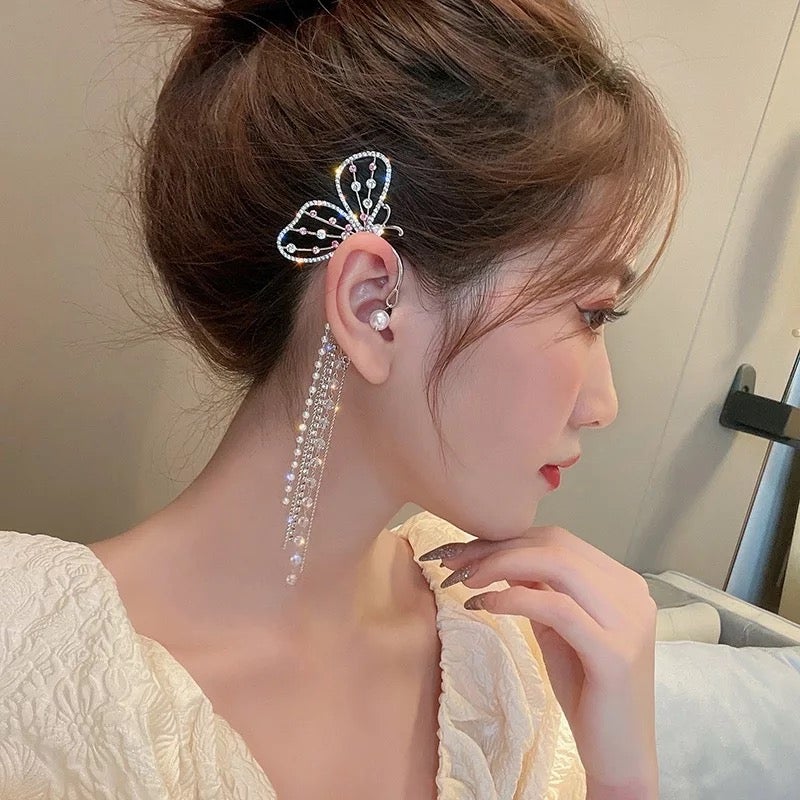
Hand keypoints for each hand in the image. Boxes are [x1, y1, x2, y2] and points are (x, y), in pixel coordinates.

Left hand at [422, 526, 658, 796]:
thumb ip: (538, 589)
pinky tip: (484, 605)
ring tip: (464, 581)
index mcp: (620, 582)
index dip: (506, 540)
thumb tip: (496, 556)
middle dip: (496, 548)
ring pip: (557, 564)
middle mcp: (631, 592)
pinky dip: (514, 599)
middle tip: (453, 564)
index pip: (557, 541)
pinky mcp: (615, 652)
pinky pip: (556, 606)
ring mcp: (628, 620)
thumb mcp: (557, 628)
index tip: (463, 552)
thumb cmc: (587, 691)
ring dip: (500, 565)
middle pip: (554, 545)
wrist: (620, 756)